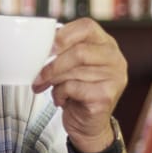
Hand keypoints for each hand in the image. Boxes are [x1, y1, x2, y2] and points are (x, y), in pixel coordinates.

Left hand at [32, 18, 127, 152]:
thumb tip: (37, 45)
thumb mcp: (70, 66)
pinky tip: (62, 99)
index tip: (45, 49)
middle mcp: (115, 58)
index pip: (87, 27)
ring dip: (53, 81)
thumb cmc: (77, 91)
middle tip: (38, 76)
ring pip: (74, 71)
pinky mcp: (106, 95)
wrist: (88, 125)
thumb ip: (62, 51)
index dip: (63, 36)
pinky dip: (60, 94)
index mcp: (106, 44)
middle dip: (52, 65)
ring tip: (48, 88)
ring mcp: (114, 77)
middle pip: (78, 52)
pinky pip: (74, 88)